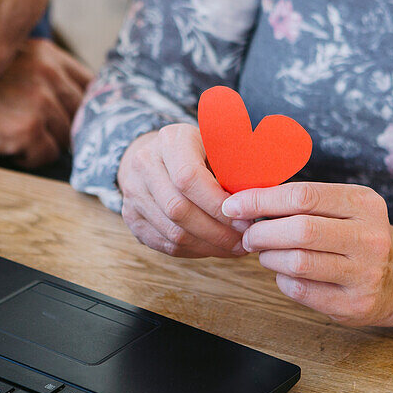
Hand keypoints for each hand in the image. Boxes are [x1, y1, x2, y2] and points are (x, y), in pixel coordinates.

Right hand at [0, 38, 90, 166]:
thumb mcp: (9, 59)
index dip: (87, 107)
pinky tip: (8, 149)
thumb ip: (43, 72)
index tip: (79, 120)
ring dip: (46, 145)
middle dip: (67, 129)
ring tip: (17, 138)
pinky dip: (29, 158)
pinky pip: (46, 155)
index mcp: (49, 55)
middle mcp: (50, 75)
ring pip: (67, 138)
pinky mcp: (28, 128)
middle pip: (83, 115)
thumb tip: (72, 101)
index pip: (92, 85)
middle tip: (43, 135)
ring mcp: (41, 102)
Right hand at [117, 124, 249, 257]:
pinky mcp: (132, 218)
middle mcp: (144, 165)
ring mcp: (133, 193)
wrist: (156, 154)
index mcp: (170, 140)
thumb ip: (236, 164)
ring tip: (235, 248)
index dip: (217, 204)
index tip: (245, 219)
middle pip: (178, 209)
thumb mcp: (219, 144)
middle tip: (245, 240)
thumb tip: (261, 199)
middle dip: (217, 231)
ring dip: (209, 246)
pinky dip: (195, 251)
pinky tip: (216, 248)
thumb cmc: (200, 150)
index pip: (188, 178)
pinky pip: (165, 244)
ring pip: (172, 232)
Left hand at [222, 182, 392, 325]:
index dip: (260, 200)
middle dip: (261, 232)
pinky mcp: (355, 305)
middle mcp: (369, 237)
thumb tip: (245, 202)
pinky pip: (301, 290)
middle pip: (299, 230)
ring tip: (266, 253)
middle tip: (248, 235)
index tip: (233, 206)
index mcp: (363, 203)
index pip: (303, 196)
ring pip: (297, 263)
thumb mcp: (344, 207)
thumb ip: (303, 201)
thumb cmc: (357, 235)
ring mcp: (365, 274)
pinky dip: (282, 280)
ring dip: (269, 257)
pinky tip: (286, 273)